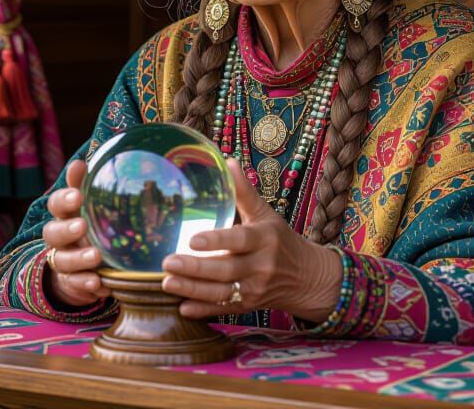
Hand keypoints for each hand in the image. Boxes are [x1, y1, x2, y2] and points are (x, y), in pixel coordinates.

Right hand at [40, 159, 110, 306]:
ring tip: (96, 257)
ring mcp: (63, 261)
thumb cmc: (89, 226)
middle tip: (82, 226)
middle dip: (66, 229)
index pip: (57, 204)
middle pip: (52, 233)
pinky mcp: (70, 283)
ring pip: (63, 260)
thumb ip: (84, 184)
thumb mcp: (90, 205)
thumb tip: (83, 160)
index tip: (78, 196)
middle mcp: (59, 238)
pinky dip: (85, 284)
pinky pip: (74, 285)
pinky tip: (99, 284)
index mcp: (64, 215)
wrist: (80, 266)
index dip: (65, 199)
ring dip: (78, 258)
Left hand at [160, 159, 342, 321]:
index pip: (239, 240)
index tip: (192, 239)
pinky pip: (225, 309)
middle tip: (167, 262)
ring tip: (166, 283)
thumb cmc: (280, 240)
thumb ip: (244, 192)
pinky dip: (204, 311)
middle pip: (226, 270)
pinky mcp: (250, 306)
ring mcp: (256, 289)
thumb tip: (227, 161)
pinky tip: (182, 307)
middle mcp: (261, 265)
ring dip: (193, 290)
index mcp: (264, 238)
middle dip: (195, 269)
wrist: (307, 278)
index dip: (217, 241)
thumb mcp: (266, 214)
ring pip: (222, 293)